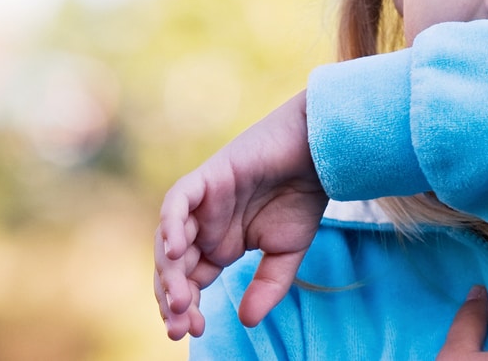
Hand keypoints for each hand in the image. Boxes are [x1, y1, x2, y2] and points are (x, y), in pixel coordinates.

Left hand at [154, 91, 328, 339]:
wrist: (318, 156)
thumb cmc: (303, 198)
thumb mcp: (286, 255)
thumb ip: (266, 287)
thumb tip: (246, 321)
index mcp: (218, 245)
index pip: (190, 282)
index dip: (187, 308)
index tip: (195, 331)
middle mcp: (203, 226)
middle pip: (173, 266)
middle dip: (172, 298)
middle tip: (180, 327)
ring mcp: (201, 203)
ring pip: (169, 240)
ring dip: (170, 272)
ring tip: (180, 301)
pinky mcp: (205, 179)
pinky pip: (176, 203)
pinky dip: (171, 225)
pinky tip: (176, 252)